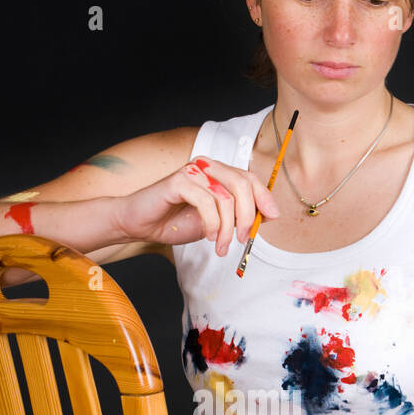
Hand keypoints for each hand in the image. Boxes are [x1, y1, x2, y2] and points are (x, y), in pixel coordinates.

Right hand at [116, 157, 279, 255]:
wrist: (141, 225)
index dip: (264, 196)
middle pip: (242, 184)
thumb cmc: (175, 222)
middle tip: (244, 238)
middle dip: (248, 215)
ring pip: (225, 197)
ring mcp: (193, 172)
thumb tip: (268, 215)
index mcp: (218, 174)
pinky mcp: (178, 181)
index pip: (249, 178)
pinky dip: (212, 224)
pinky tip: (209, 237)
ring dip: (227, 228)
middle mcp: (207, 167)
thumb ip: (237, 216)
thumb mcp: (216, 222)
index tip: (272, 217)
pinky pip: (206, 202)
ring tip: (222, 246)